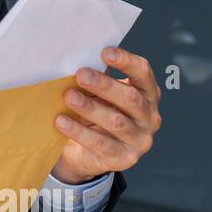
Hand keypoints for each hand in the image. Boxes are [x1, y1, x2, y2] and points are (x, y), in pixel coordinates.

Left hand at [51, 46, 161, 183]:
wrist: (85, 154)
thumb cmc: (94, 115)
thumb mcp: (98, 95)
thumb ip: (96, 78)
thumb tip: (79, 56)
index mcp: (147, 95)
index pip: (143, 73)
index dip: (126, 61)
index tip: (105, 52)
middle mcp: (149, 117)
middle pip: (130, 97)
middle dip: (104, 85)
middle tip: (80, 75)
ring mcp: (140, 140)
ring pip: (116, 121)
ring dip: (90, 107)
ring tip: (69, 97)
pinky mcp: (124, 159)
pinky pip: (101, 143)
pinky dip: (79, 131)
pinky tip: (62, 121)